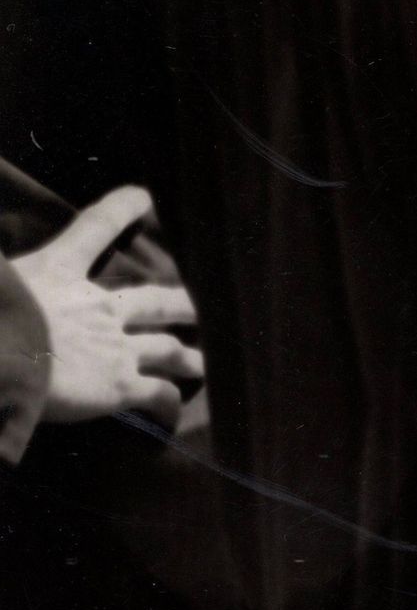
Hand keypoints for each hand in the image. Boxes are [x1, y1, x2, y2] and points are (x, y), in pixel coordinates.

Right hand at [13, 185, 201, 428]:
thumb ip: (7, 271)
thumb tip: (2, 266)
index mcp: (59, 271)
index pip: (94, 228)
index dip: (121, 210)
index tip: (143, 196)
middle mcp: (98, 306)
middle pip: (153, 299)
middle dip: (180, 304)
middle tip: (200, 309)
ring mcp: (116, 346)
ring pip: (167, 349)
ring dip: (188, 358)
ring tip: (203, 365)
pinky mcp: (121, 385)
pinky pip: (157, 394)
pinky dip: (169, 403)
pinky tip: (173, 413)